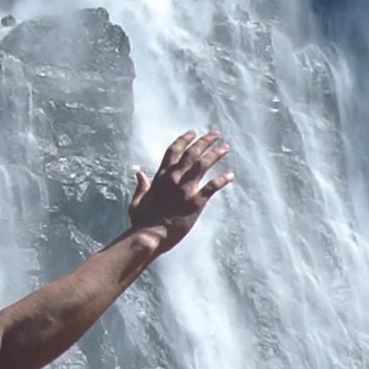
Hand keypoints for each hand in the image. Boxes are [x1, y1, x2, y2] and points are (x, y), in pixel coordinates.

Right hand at [128, 129, 231, 253]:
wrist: (150, 236)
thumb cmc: (142, 222)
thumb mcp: (137, 201)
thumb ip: (141, 186)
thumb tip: (139, 173)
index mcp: (161, 177)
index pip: (173, 151)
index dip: (184, 140)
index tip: (193, 132)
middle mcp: (174, 179)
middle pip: (192, 153)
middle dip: (205, 141)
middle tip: (215, 134)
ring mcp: (186, 189)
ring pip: (203, 165)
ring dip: (215, 154)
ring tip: (225, 147)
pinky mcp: (196, 202)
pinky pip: (212, 187)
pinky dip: (222, 180)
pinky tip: (231, 176)